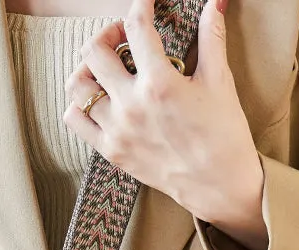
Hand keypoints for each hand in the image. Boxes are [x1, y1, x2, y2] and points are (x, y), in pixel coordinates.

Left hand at [63, 0, 267, 249]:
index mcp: (159, 83)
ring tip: (105, 67)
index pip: (136, 28)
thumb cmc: (222, 132)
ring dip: (87, 69)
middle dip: (107, 34)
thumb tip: (217, 2)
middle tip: (122, 36)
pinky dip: (79, 103)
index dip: (141, 6)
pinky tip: (97, 98)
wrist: (216, 182)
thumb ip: (212, 37)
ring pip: (77, 87)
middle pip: (94, 52)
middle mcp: (130, 105)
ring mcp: (115, 130)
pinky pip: (75, 120)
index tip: (146, 5)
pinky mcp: (109, 151)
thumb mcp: (219, 80)